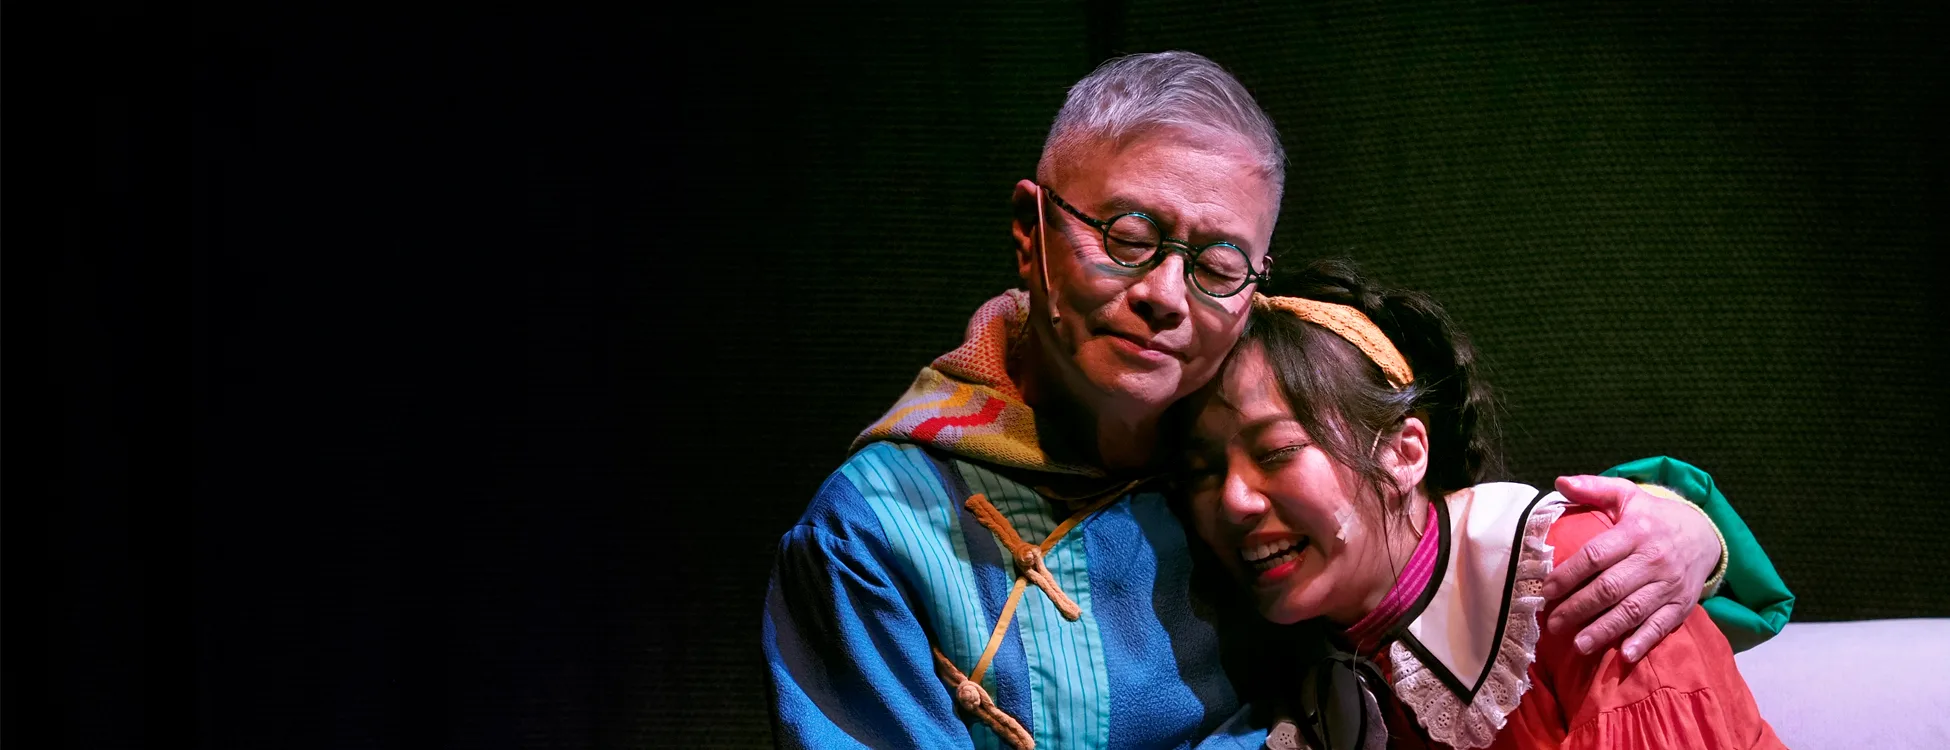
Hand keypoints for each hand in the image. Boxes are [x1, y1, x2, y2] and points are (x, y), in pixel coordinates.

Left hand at [1541, 475, 1719, 662]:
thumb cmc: (1653, 517)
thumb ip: (1593, 488)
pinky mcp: (1682, 604)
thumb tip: (1559, 482)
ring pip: (1633, 610)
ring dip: (1605, 630)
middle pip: (1611, 588)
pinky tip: (1624, 655)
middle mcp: (1653, 559)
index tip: (1546, 591)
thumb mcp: (1627, 494)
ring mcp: (1670, 584)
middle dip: (1579, 607)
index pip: (1595, 556)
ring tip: (1578, 645)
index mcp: (1635, 532)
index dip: (1569, 575)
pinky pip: (1663, 625)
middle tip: (1553, 624)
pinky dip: (1644, 641)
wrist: (1704, 534)